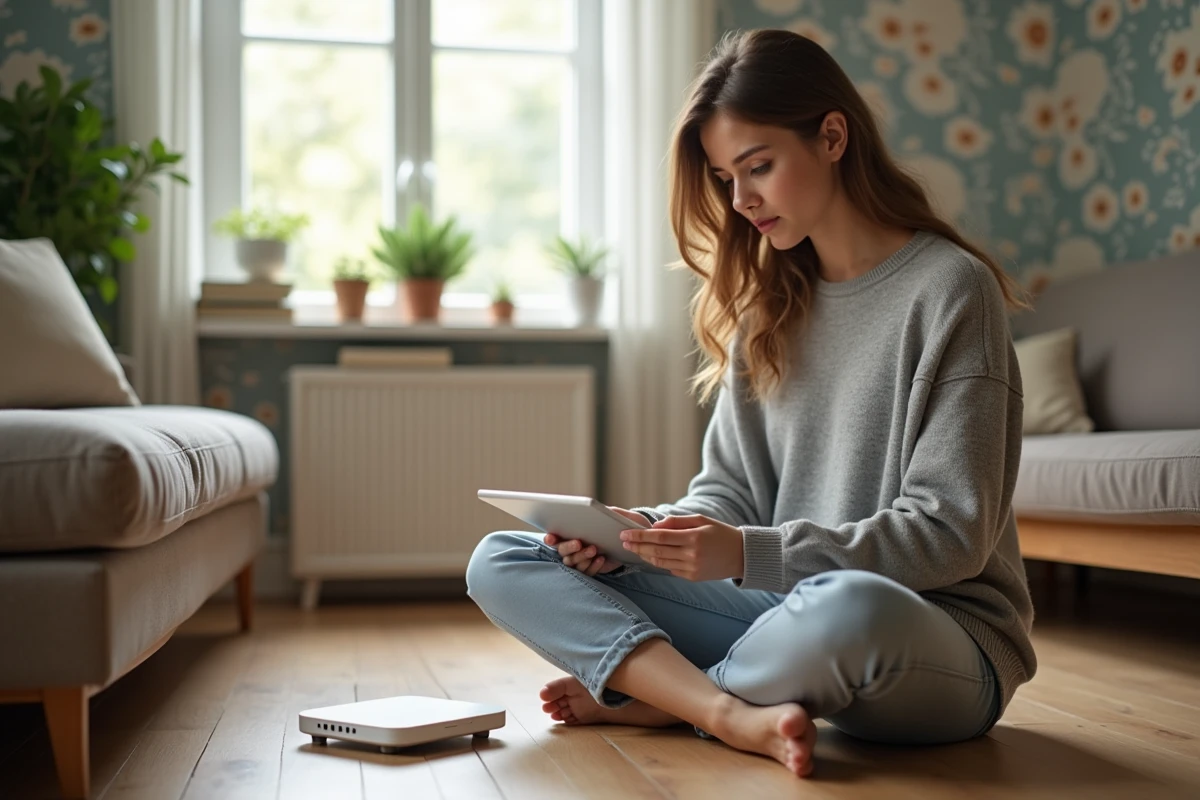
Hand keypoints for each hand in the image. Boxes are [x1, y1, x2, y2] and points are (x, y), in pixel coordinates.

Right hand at [544, 507, 643, 575]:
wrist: (627, 540)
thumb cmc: (613, 524)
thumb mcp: (609, 515)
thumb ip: (599, 511)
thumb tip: (591, 508)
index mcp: (569, 534)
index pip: (554, 538)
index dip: (550, 539)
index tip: (551, 538)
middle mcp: (571, 550)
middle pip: (562, 552)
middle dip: (569, 547)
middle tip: (579, 542)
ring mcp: (580, 561)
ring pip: (574, 563)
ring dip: (582, 556)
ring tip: (594, 549)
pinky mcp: (591, 569)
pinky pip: (588, 572)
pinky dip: (594, 566)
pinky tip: (601, 558)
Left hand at [619, 513, 743, 581]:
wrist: (741, 555)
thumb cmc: (721, 533)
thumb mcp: (702, 520)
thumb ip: (678, 521)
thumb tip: (656, 526)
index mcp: (693, 538)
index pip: (659, 537)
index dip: (640, 536)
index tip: (625, 533)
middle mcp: (691, 555)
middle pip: (656, 551)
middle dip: (637, 546)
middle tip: (623, 541)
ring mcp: (692, 568)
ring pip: (660, 563)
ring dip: (644, 555)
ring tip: (633, 549)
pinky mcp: (692, 577)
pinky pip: (670, 569)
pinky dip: (659, 562)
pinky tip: (650, 556)